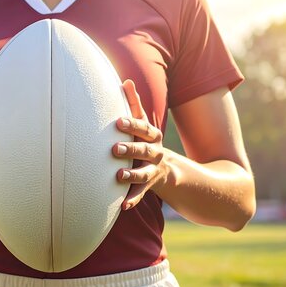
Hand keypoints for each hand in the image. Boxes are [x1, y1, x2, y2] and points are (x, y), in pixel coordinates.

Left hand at [113, 79, 169, 210]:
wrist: (171, 169)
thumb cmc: (147, 140)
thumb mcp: (143, 123)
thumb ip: (134, 104)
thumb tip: (126, 80)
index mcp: (152, 136)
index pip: (143, 128)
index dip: (131, 125)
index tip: (118, 122)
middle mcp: (155, 152)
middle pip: (144, 150)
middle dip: (130, 149)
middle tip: (114, 149)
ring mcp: (153, 170)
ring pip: (144, 173)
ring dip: (132, 174)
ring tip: (118, 175)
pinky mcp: (150, 185)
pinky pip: (141, 193)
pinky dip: (133, 199)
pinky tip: (123, 206)